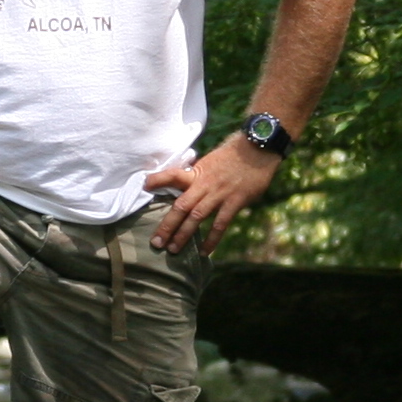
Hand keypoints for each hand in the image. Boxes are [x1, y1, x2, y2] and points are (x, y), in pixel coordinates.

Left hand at [144, 135, 281, 253]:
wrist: (256, 150)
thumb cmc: (233, 156)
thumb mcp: (210, 162)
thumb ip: (198, 177)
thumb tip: (187, 188)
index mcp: (197, 173)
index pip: (173, 175)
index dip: (158, 179)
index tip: (145, 185)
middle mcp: (204, 184)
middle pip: (181, 206)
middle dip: (167, 225)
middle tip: (156, 241)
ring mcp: (219, 194)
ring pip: (196, 217)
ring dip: (184, 235)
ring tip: (173, 249)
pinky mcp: (234, 202)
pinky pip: (220, 224)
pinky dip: (212, 239)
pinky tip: (204, 251)